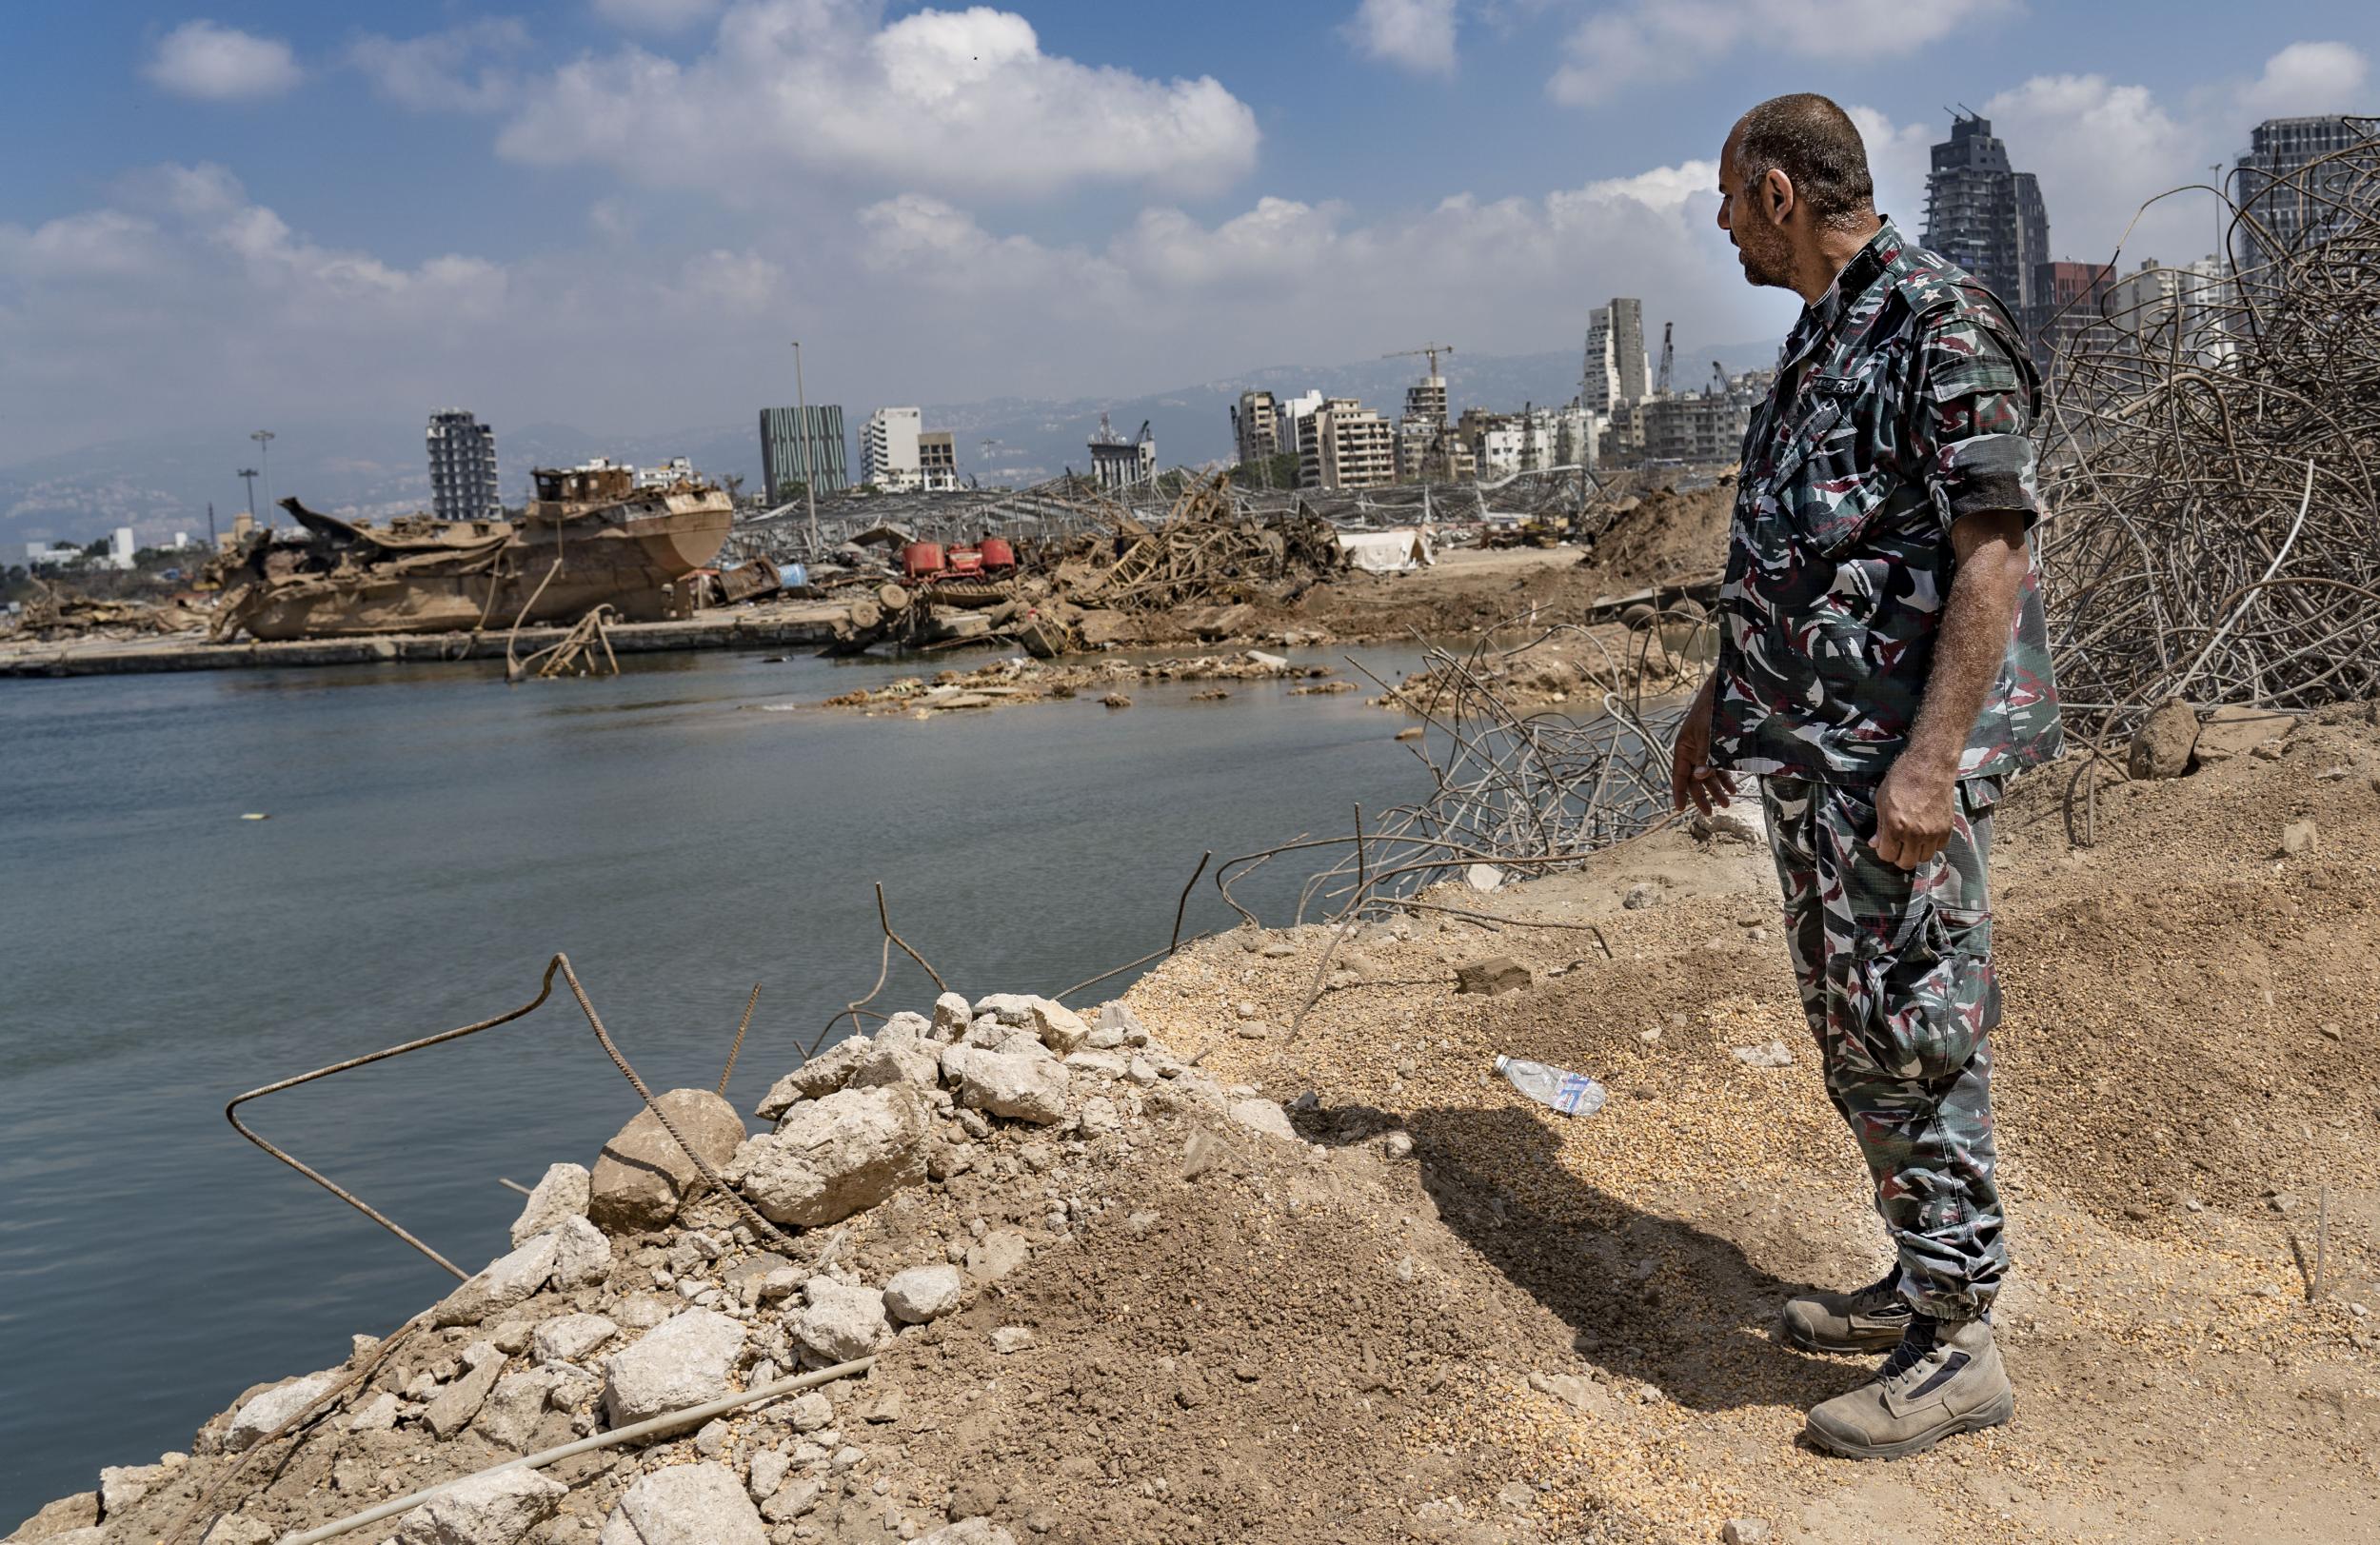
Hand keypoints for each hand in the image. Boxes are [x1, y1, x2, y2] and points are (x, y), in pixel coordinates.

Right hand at [1669, 676, 1733, 815]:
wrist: (1727, 688)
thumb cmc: (1713, 709)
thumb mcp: (1709, 734)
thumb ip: (1705, 756)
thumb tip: (1699, 778)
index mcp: (1684, 746)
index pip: (1679, 775)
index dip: (1680, 792)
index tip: (1681, 809)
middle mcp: (1693, 749)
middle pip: (1695, 778)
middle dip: (1703, 795)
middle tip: (1710, 813)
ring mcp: (1706, 747)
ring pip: (1709, 773)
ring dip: (1717, 788)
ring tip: (1728, 803)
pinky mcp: (1719, 745)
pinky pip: (1720, 765)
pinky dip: (1726, 776)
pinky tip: (1734, 787)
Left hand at [1871, 755, 1954, 869]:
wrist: (1929, 766)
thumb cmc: (1901, 780)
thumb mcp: (1881, 801)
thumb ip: (1879, 826)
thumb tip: (1875, 843)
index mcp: (1895, 827)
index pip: (1887, 856)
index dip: (1884, 852)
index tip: (1884, 845)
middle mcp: (1915, 834)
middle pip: (1907, 863)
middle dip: (1899, 856)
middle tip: (1898, 846)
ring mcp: (1933, 832)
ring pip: (1924, 858)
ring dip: (1917, 852)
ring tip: (1912, 840)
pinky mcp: (1947, 828)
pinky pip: (1940, 847)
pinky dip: (1933, 845)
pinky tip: (1926, 834)